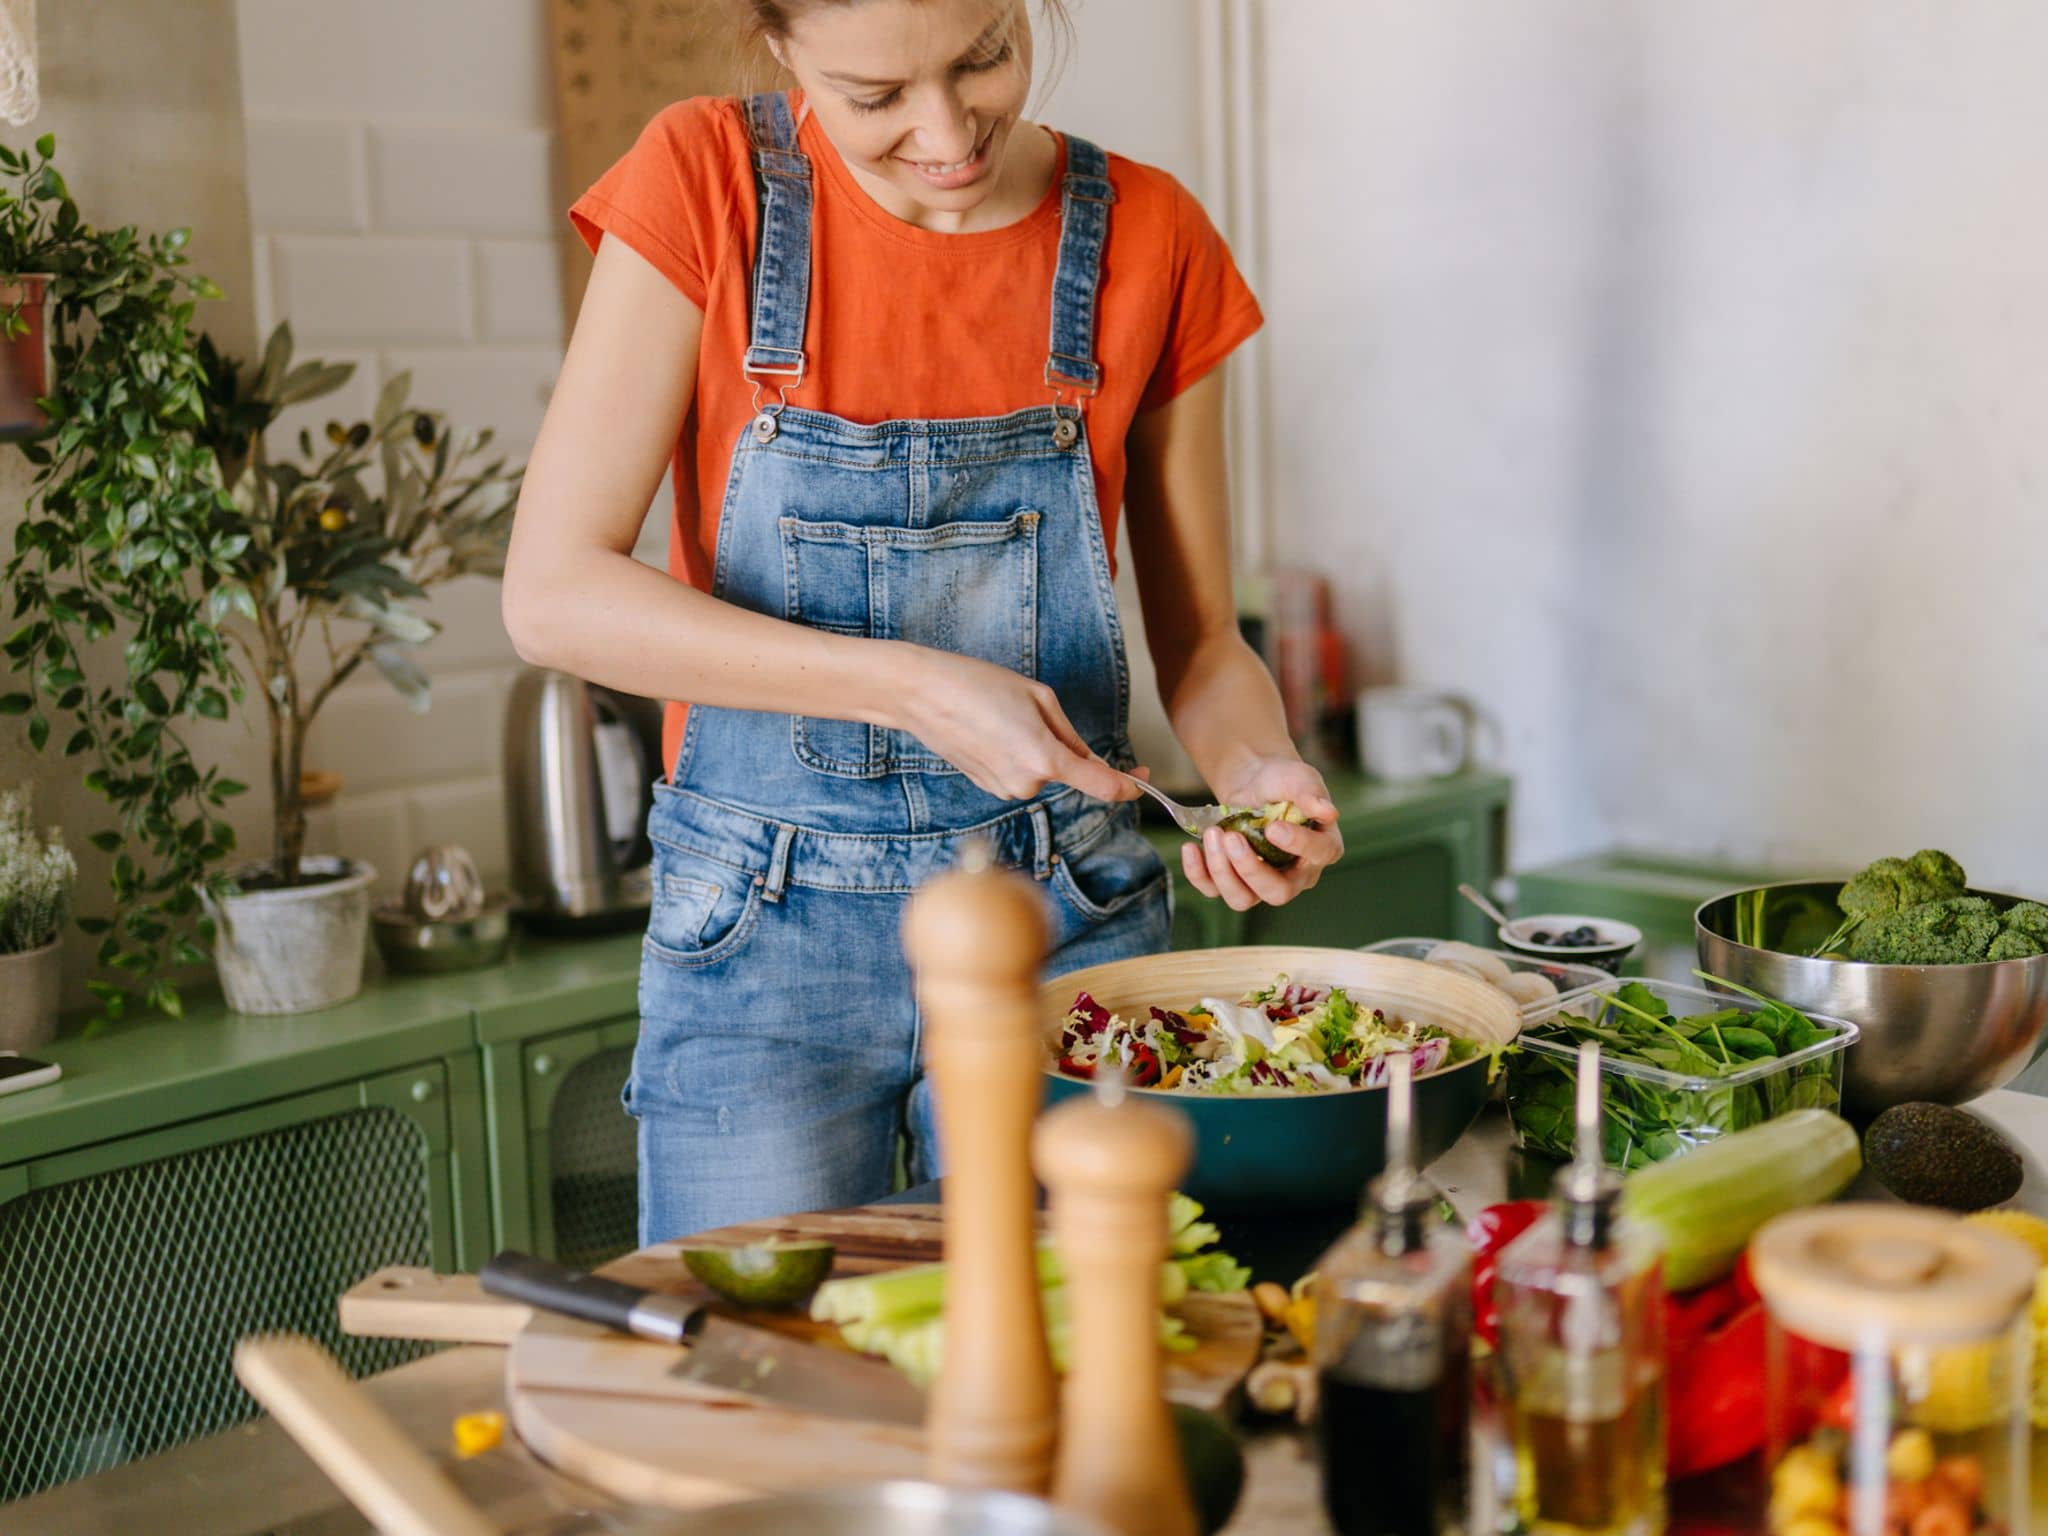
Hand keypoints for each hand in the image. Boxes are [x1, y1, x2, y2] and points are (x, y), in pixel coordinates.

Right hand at [893, 648, 1138, 803]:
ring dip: (1039, 750)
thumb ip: (1070, 736)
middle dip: (1065, 747)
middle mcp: (1026, 784)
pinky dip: (1019, 755)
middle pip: (1068, 772)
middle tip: (1033, 711)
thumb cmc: (979, 685)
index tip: (1143, 777)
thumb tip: (1088, 761)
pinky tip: (992, 729)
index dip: (1129, 784)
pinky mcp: (989, 786)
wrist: (921, 694)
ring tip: (1004, 716)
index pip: (1103, 786)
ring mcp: (1004, 789)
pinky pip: (1020, 773)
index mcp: (1045, 759)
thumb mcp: (1039, 698)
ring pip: (1043, 772)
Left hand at [1182, 756, 1341, 911]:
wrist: (1254, 782)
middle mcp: (1295, 875)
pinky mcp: (1232, 880)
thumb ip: (1311, 793)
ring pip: (1243, 898)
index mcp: (1321, 848)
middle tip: (1231, 838)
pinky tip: (1191, 848)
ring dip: (1222, 871)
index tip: (1273, 827)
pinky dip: (1198, 874)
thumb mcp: (1299, 778)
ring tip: (1213, 834)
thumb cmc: (1283, 782)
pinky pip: (1213, 890)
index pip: (1317, 855)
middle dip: (1250, 868)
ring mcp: (1262, 882)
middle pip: (1277, 892)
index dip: (1296, 845)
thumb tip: (1329, 811)